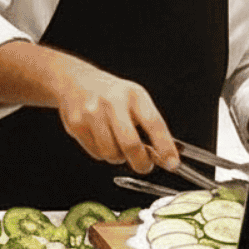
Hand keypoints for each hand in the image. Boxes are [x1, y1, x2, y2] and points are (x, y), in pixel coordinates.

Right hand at [55, 61, 179, 174]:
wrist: (75, 81)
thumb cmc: (113, 95)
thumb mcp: (136, 101)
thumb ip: (151, 127)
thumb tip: (166, 158)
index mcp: (134, 95)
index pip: (154, 124)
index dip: (165, 147)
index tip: (172, 164)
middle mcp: (113, 102)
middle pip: (130, 144)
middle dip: (141, 163)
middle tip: (145, 166)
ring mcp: (92, 113)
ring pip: (112, 154)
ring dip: (120, 157)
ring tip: (119, 145)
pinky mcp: (76, 125)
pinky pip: (97, 153)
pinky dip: (104, 153)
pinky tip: (103, 139)